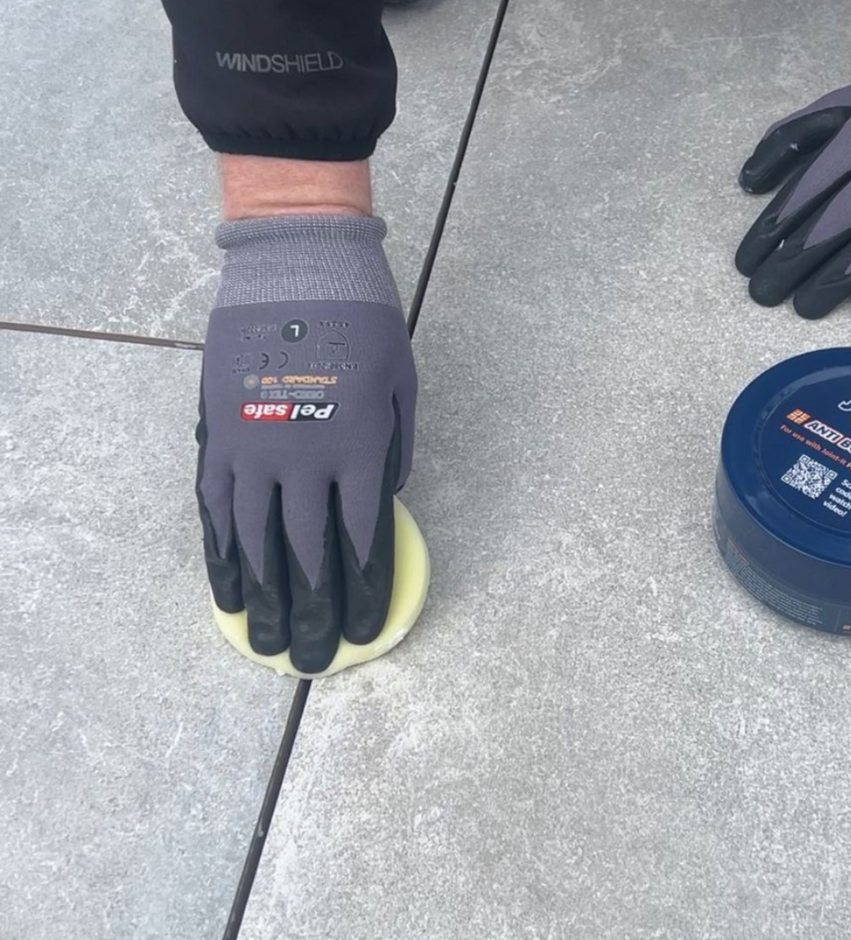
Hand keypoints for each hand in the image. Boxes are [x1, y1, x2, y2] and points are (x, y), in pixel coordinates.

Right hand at [196, 216, 416, 673]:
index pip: (363, 540)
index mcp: (359, 447)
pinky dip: (223, 552)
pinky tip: (230, 588)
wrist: (299, 268)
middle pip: (307, 553)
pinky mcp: (219, 434)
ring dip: (265, 597)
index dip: (364, 591)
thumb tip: (382, 501)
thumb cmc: (365, 323)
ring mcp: (254, 448)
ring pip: (256, 540)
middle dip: (315, 611)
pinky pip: (217, 505)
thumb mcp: (403, 384)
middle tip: (315, 659)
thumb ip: (394, 449)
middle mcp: (304, 459)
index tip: (365, 631)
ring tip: (269, 640)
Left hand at [737, 53, 850, 321]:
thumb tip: (748, 180)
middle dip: (791, 264)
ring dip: (834, 282)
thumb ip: (794, 136)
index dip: (769, 232)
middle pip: (831, 225)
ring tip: (804, 307)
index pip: (803, 193)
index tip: (745, 263)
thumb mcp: (845, 103)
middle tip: (762, 294)